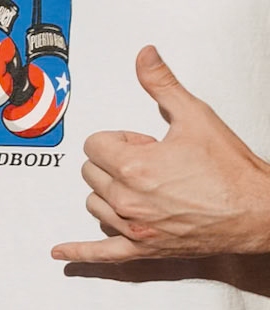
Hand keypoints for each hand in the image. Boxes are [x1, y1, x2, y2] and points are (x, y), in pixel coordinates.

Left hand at [51, 45, 269, 262]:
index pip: (94, 144)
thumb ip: (162, 84)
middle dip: (114, 163)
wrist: (258, 211)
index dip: (119, 139)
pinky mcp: (143, 249)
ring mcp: (134, 227)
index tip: (143, 142)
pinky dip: (80, 252)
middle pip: (91, 173)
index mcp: (134, 167)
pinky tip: (60, 252)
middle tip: (152, 163)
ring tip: (145, 186)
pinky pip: (102, 253)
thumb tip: (144, 55)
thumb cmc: (231, 170)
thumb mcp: (195, 116)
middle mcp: (128, 200)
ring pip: (94, 204)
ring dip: (109, 192)